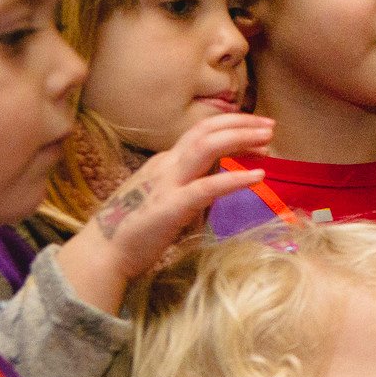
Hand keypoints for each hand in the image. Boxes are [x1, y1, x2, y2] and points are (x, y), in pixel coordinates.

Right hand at [51, 113, 273, 314]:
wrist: (105, 253)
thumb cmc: (137, 229)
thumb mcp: (168, 198)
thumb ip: (191, 186)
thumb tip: (221, 183)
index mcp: (166, 163)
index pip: (202, 134)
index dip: (232, 127)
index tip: (259, 131)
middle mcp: (166, 165)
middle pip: (204, 130)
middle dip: (240, 123)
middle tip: (270, 125)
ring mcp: (167, 183)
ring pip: (205, 147)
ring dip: (239, 138)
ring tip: (268, 139)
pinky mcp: (171, 206)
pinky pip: (206, 187)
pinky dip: (234, 178)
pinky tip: (259, 176)